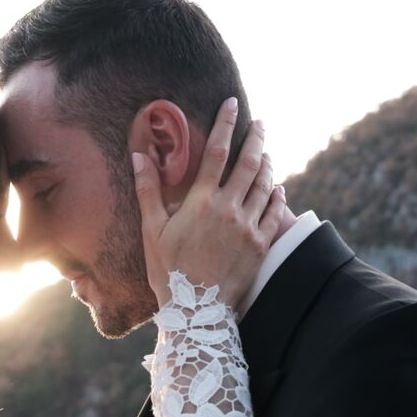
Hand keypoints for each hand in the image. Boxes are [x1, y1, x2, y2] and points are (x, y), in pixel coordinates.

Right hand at [135, 96, 284, 308]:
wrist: (197, 311)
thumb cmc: (169, 272)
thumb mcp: (152, 231)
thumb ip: (148, 191)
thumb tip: (140, 155)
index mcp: (201, 202)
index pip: (217, 153)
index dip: (226, 125)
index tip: (232, 105)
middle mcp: (229, 210)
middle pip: (249, 164)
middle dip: (256, 138)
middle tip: (260, 123)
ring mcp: (249, 228)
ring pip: (265, 185)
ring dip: (267, 164)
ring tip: (266, 152)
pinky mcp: (261, 245)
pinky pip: (275, 213)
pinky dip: (277, 195)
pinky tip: (276, 188)